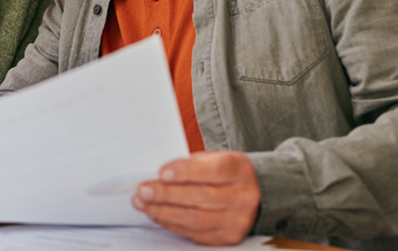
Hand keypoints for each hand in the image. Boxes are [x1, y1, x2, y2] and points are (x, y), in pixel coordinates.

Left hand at [132, 151, 260, 245]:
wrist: (254, 194)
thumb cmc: (225, 173)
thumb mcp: (214, 159)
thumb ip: (190, 165)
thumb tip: (156, 176)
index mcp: (238, 170)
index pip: (212, 170)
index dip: (185, 172)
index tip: (162, 173)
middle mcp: (242, 197)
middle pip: (200, 197)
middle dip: (167, 194)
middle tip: (143, 190)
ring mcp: (237, 220)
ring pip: (195, 219)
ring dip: (164, 212)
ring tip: (144, 204)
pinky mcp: (227, 237)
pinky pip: (195, 233)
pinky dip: (172, 224)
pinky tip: (157, 215)